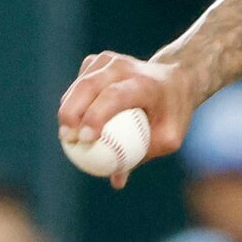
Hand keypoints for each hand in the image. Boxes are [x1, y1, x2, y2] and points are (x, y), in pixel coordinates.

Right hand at [60, 52, 196, 189]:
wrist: (175, 80)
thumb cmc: (172, 114)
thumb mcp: (169, 137)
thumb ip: (143, 156)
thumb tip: (116, 180)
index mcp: (145, 83)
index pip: (114, 96)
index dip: (95, 116)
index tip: (85, 139)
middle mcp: (125, 66)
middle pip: (90, 85)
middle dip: (72, 112)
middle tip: (67, 139)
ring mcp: (109, 60)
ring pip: (80, 84)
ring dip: (69, 108)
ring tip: (66, 135)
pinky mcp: (98, 61)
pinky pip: (79, 83)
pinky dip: (74, 101)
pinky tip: (74, 121)